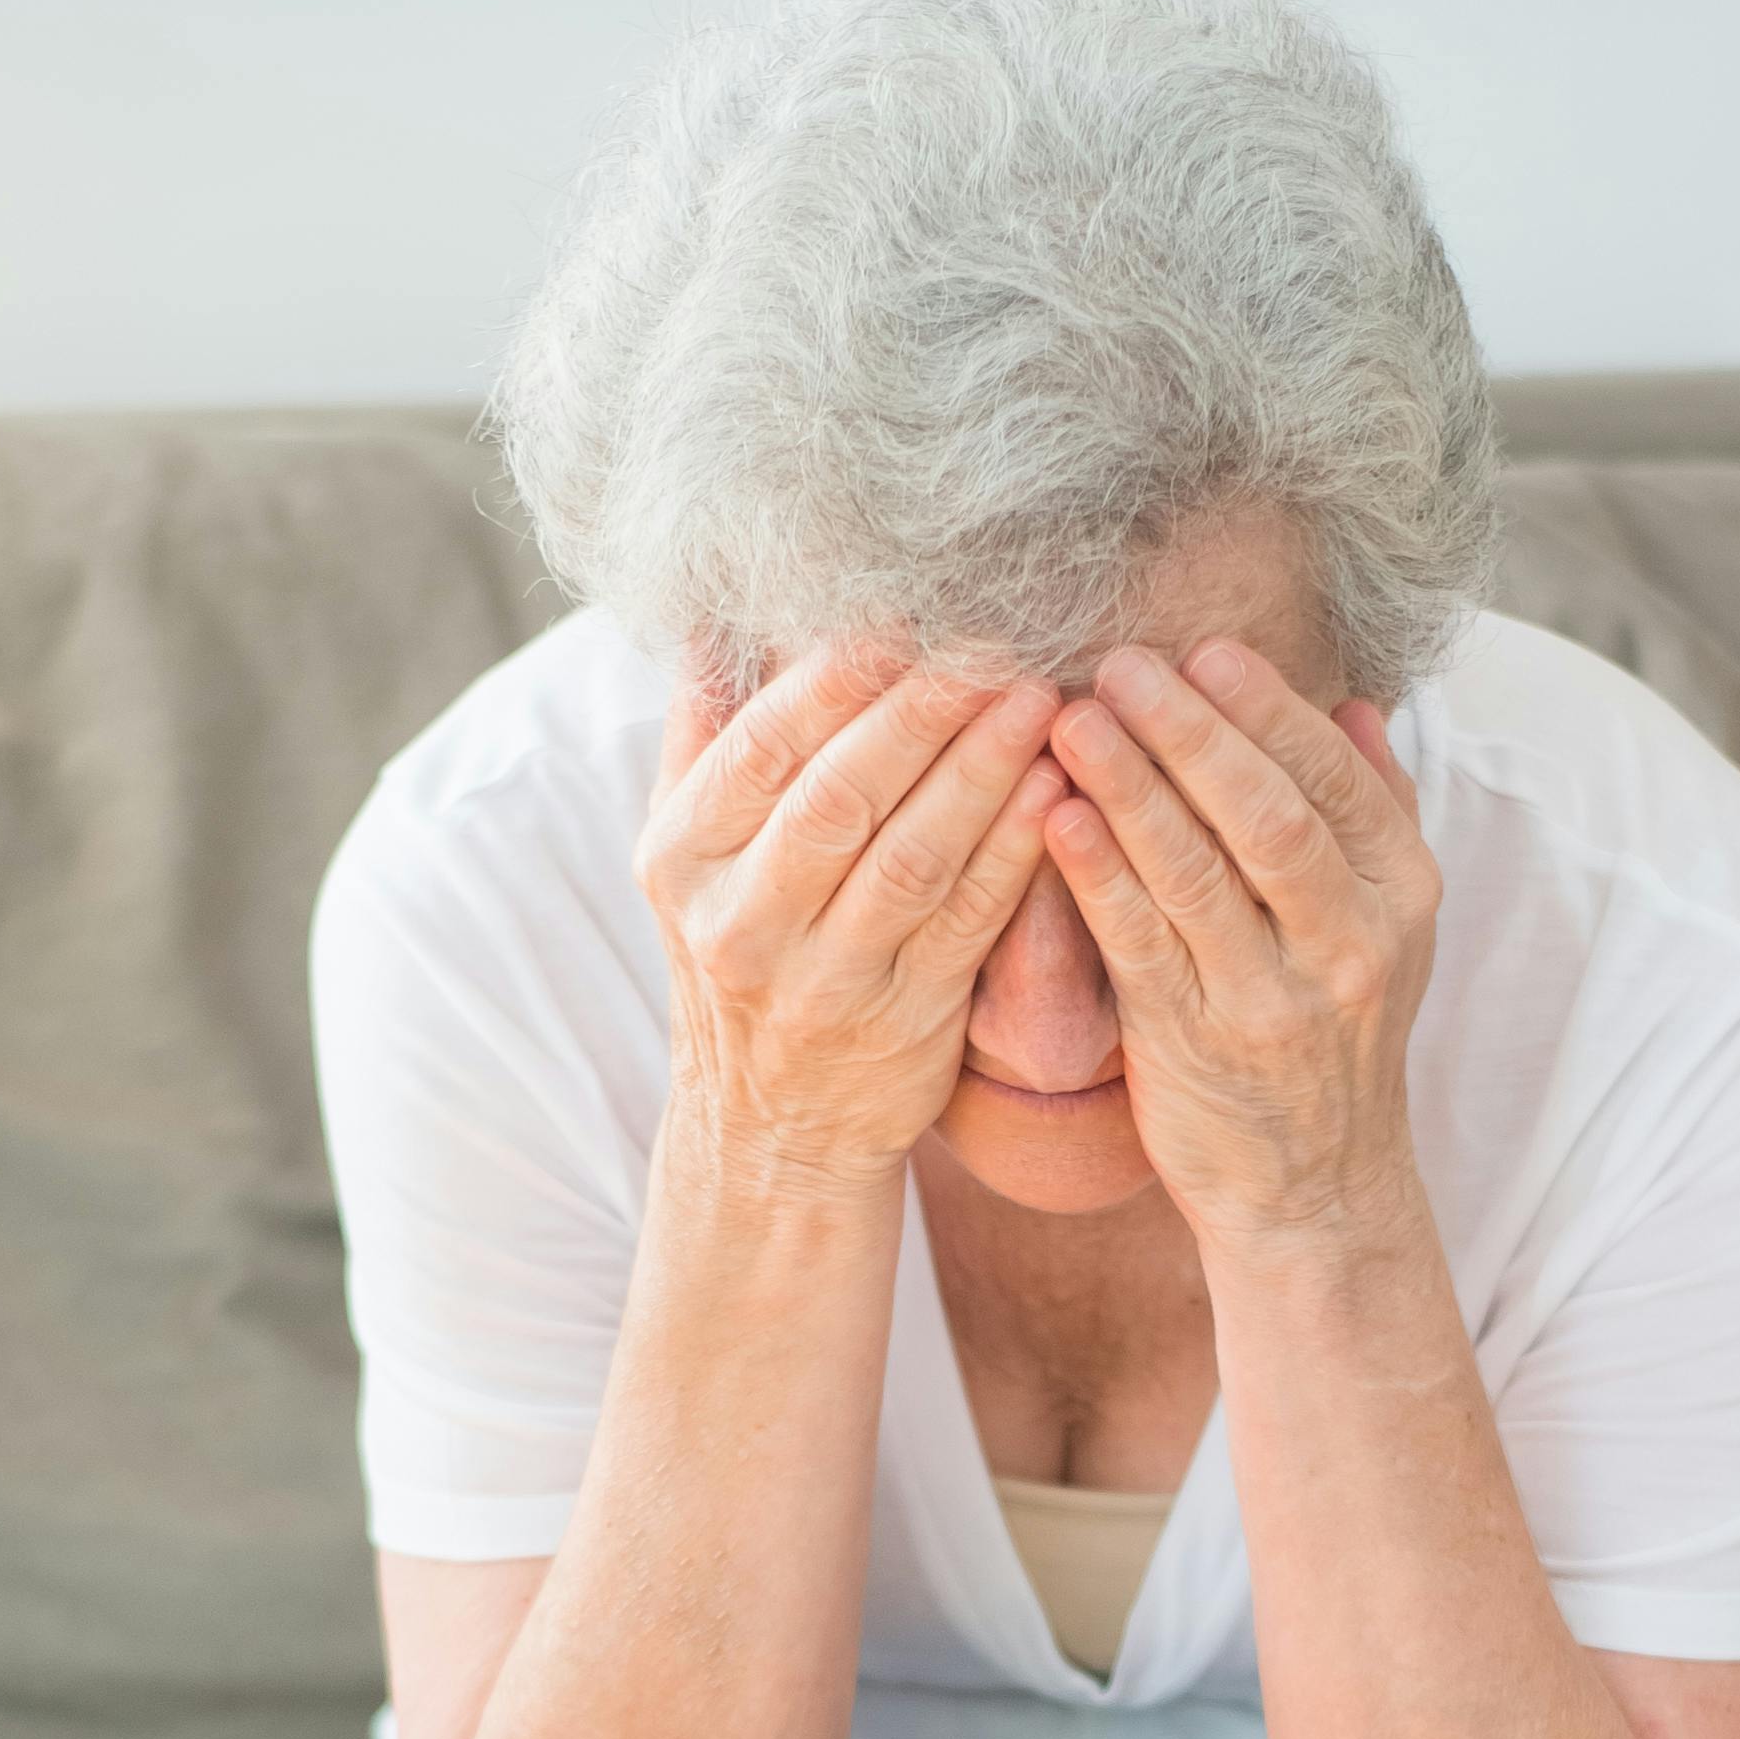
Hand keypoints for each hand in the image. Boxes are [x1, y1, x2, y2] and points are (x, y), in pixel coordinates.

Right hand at [638, 637, 1066, 1192]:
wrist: (772, 1128)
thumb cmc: (742, 949)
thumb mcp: (691, 854)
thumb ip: (707, 736)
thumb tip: (714, 610)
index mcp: (681, 858)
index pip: (762, 747)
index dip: (836, 679)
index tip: (906, 614)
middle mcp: (742, 923)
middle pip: (841, 797)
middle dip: (923, 712)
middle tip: (994, 643)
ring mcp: (824, 981)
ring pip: (913, 859)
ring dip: (982, 773)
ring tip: (1040, 701)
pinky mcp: (904, 1024)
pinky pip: (967, 924)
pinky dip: (1013, 855)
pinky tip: (1058, 794)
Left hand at [1039, 637, 1438, 1248]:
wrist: (1316, 1192)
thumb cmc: (1336, 1036)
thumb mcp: (1390, 929)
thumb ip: (1375, 815)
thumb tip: (1355, 705)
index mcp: (1400, 897)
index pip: (1336, 782)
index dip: (1269, 712)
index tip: (1207, 650)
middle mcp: (1348, 946)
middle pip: (1270, 817)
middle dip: (1194, 733)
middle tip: (1124, 662)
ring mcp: (1271, 1001)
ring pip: (1199, 875)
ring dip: (1131, 788)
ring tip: (1071, 718)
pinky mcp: (1194, 1048)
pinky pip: (1141, 945)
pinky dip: (1098, 877)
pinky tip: (1055, 817)